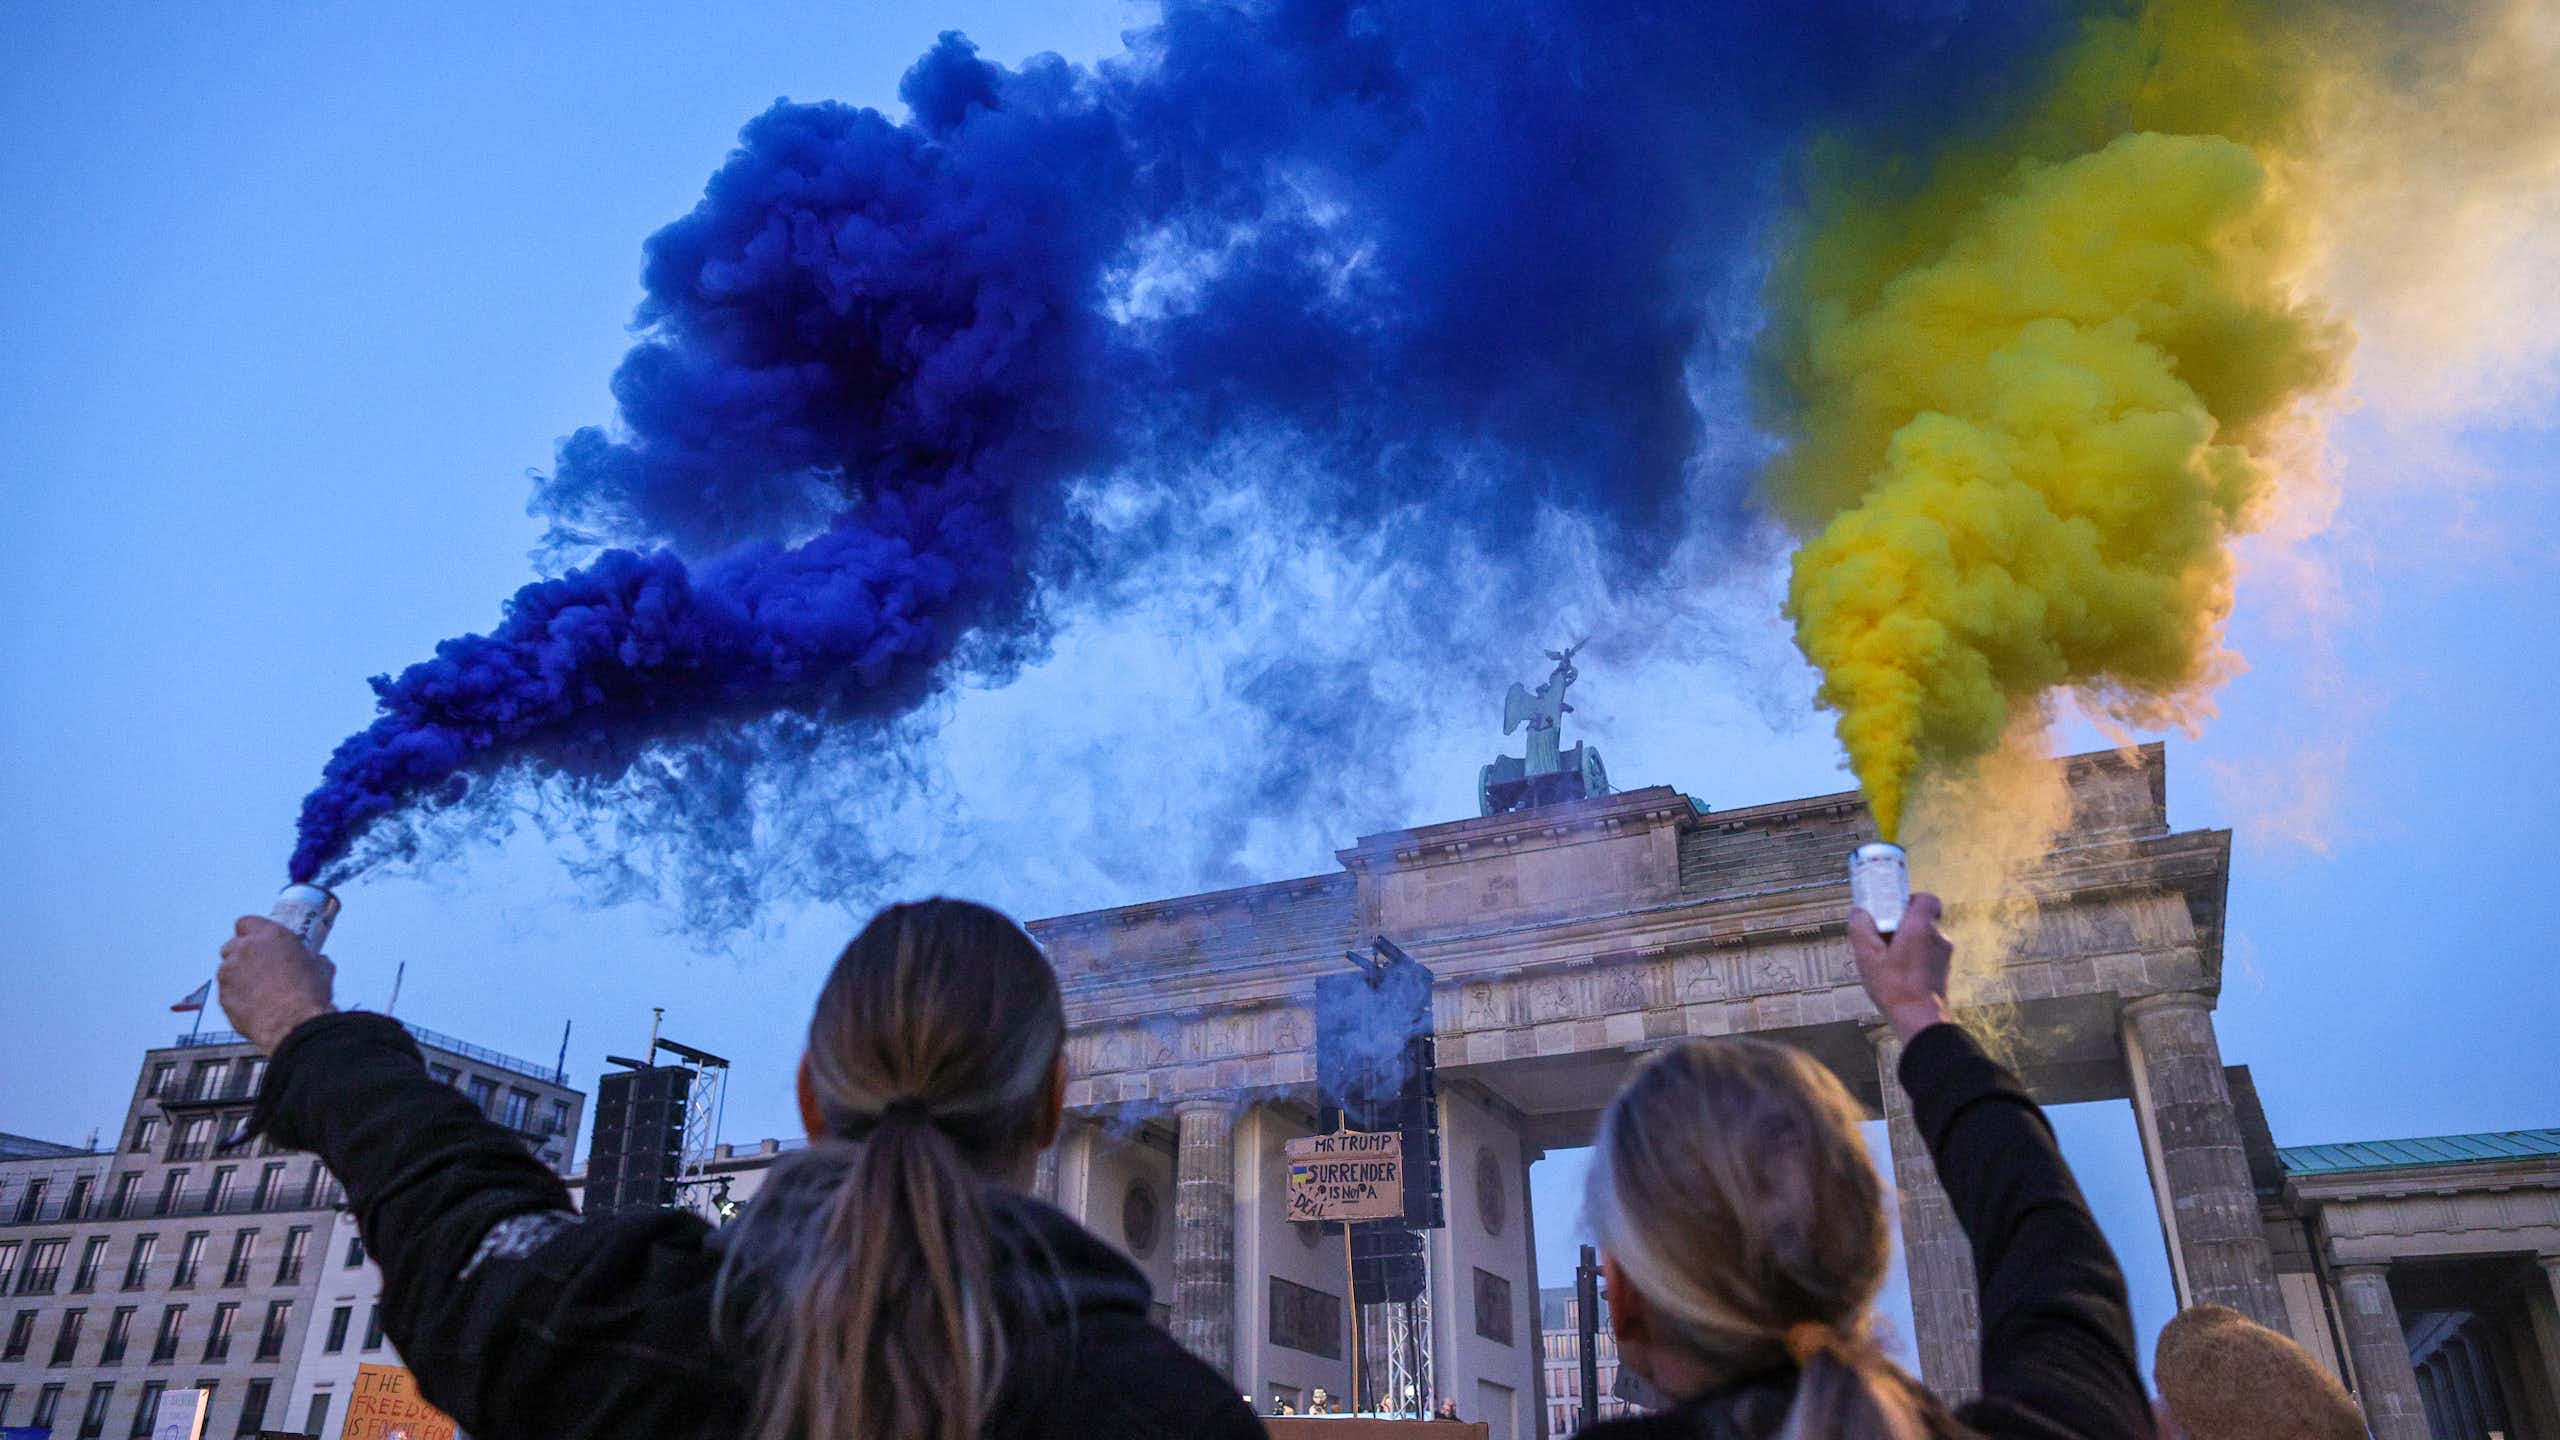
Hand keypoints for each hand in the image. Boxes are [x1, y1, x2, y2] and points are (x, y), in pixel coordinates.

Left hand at [219, 916, 337, 1052]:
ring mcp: (230, 972)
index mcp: (271, 936)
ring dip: (238, 977)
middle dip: (242, 954)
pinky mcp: (223, 995)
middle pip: (232, 945)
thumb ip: (313, 959)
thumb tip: (318, 962)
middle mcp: (246, 949)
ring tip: (258, 992)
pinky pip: (226, 992)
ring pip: (227, 969)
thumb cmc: (307, 996)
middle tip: (259, 967)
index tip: (259, 941)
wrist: (294, 1024)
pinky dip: (236, 997)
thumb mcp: (321, 969)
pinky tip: (254, 1006)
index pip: (247, 922)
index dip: (252, 932)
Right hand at [1849, 892, 1952, 1040]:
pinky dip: (1914, 959)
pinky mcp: (1943, 971)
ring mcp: (1944, 955)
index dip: (1910, 900)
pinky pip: (1927, 955)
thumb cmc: (1895, 987)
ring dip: (1907, 944)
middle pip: (1921, 919)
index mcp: (1920, 927)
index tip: (1892, 909)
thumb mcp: (1867, 957)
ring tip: (1888, 961)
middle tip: (1882, 938)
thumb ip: (1861, 929)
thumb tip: (1859, 913)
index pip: (1927, 899)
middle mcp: (1937, 937)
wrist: (1921, 1020)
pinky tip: (1898, 975)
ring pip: (1924, 939)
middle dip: (1901, 925)